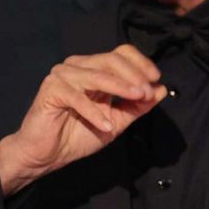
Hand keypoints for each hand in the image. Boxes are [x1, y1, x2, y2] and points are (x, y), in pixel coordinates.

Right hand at [0, 44, 166, 193]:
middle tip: (147, 93)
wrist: (48, 154)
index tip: (156, 80)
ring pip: (97, 74)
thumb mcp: (117, 121)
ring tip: (137, 99)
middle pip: (112, 59)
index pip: (121, 54)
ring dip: (121, 87)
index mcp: (94, 70)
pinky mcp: (51, 89)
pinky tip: (106, 125)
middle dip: (134, 76)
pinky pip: (77, 97)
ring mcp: (63, 75)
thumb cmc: (78, 135)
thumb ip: (137, 106)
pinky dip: (94, 112)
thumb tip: (160, 90)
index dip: (141, 64)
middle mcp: (78, 67)